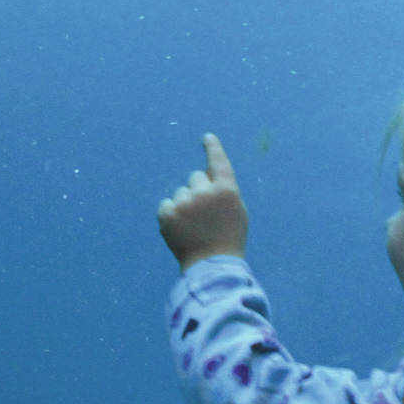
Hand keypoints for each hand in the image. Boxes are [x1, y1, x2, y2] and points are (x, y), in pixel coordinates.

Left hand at [158, 133, 248, 269]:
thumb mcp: (235, 211)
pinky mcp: (168, 213)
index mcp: (227, 190)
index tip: (207, 138)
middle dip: (198, 190)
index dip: (213, 148)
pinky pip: (167, 205)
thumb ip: (223, 190)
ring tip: (195, 227)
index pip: (218, 162)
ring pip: (181, 192)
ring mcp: (185, 202)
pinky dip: (171, 215)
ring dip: (185, 205)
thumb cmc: (228, 238)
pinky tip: (182, 230)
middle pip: (195, 177)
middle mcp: (206, 192)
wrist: (212, 266)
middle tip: (205, 215)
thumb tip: (203, 174)